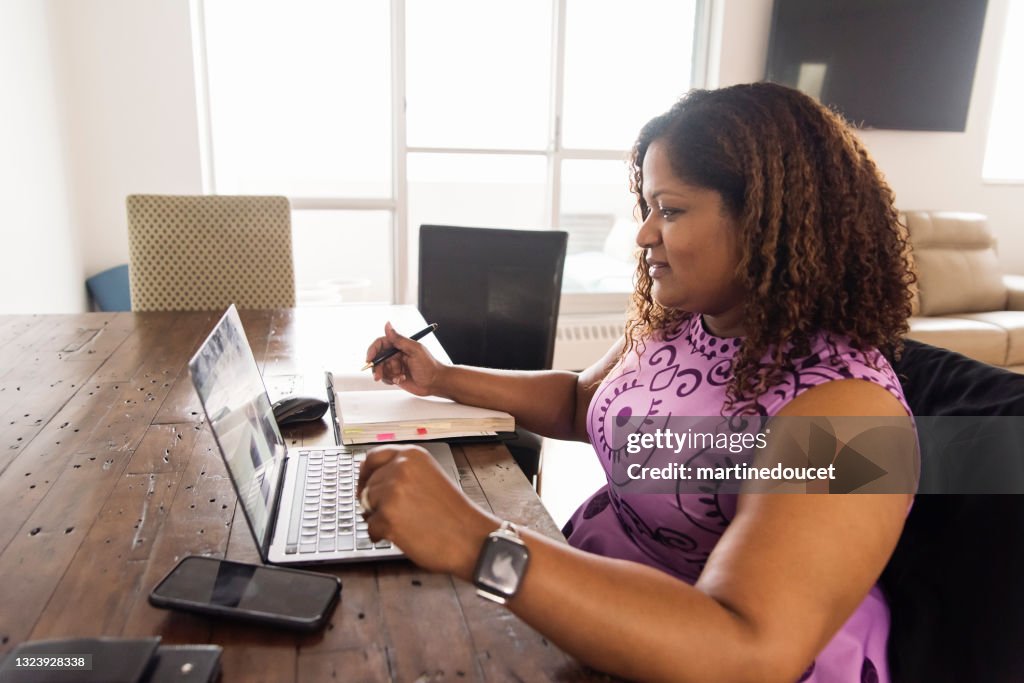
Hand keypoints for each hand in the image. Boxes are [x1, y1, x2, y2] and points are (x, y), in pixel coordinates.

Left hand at [357, 444, 497, 578]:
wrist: (471, 538)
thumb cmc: (454, 513)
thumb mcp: (429, 477)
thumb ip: (403, 472)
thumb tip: (371, 478)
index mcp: (412, 455)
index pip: (373, 457)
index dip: (365, 474)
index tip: (364, 484)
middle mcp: (400, 468)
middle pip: (368, 484)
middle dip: (374, 501)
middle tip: (393, 514)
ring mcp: (393, 491)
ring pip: (366, 505)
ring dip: (378, 518)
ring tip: (402, 525)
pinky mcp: (388, 517)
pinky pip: (370, 527)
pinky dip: (381, 535)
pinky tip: (401, 536)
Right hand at [365, 322, 445, 395]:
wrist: (435, 382)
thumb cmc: (429, 365)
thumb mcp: (415, 350)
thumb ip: (399, 339)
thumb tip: (387, 325)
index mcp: (400, 345)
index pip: (380, 343)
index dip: (372, 350)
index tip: (369, 359)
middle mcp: (396, 354)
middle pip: (378, 358)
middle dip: (377, 367)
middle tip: (378, 376)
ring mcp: (395, 365)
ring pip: (380, 369)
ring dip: (386, 375)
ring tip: (398, 378)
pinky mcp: (395, 376)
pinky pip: (385, 378)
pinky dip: (390, 380)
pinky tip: (401, 380)